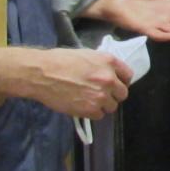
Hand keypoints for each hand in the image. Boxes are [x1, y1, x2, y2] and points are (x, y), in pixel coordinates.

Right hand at [0, 46, 131, 117]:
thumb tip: (108, 74)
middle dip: (113, 95)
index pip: (128, 75)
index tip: (115, 84)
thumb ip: (101, 65)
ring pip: (112, 106)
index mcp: (108, 61)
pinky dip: (92, 112)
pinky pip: (99, 115)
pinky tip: (82, 105)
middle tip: (101, 94)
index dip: (121, 81)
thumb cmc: (59, 60)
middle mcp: (109, 78)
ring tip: (89, 100)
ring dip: (103, 105)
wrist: (42, 74)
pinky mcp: (90, 109)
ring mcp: (101, 95)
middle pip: (122, 93)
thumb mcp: (86, 55)